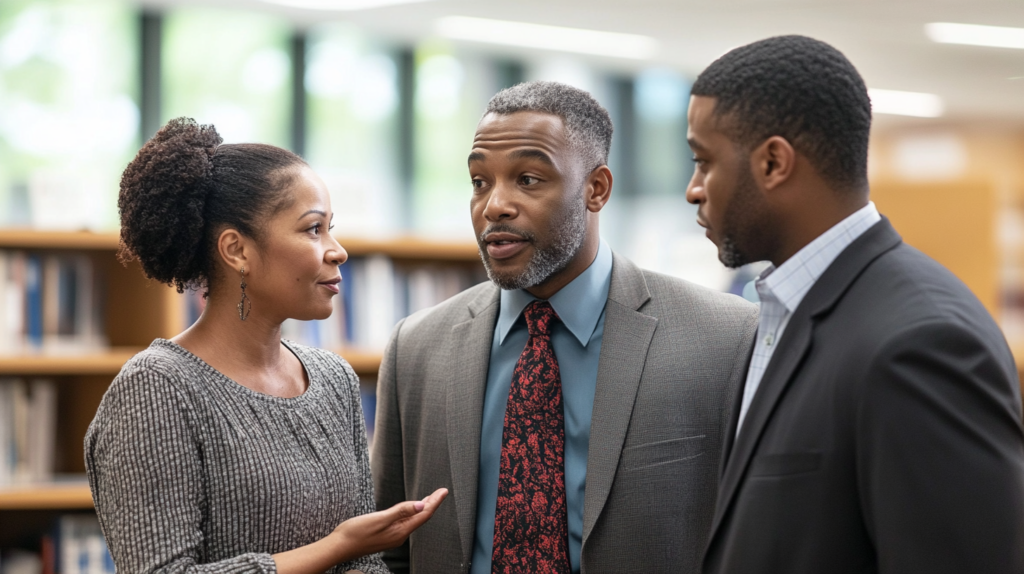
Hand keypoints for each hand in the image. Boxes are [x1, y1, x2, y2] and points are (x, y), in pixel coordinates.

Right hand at [331, 488, 448, 561]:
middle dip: (432, 503)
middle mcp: (399, 536)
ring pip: (413, 520)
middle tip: (442, 491)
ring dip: (423, 508)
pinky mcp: (386, 535)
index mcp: (400, 531)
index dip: (435, 501)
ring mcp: (393, 536)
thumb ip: (401, 511)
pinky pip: (405, 522)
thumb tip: (421, 505)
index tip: (444, 491)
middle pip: (421, 517)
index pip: (424, 514)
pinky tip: (411, 509)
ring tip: (431, 498)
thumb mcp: (379, 519)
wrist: (339, 546)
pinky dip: (412, 513)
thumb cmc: (356, 532)